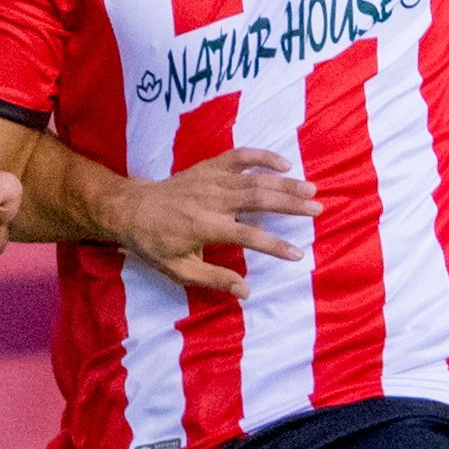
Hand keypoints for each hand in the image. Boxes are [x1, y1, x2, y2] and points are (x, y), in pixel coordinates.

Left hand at [114, 148, 317, 296]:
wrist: (130, 208)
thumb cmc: (154, 243)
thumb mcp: (179, 269)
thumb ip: (213, 279)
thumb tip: (246, 292)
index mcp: (205, 225)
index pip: (248, 235)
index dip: (275, 245)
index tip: (298, 254)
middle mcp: (211, 199)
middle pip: (258, 199)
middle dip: (291, 204)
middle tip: (318, 209)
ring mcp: (210, 179)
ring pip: (254, 178)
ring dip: (285, 182)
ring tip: (312, 190)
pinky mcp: (208, 167)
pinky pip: (239, 156)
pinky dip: (262, 156)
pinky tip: (284, 163)